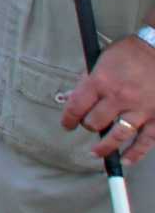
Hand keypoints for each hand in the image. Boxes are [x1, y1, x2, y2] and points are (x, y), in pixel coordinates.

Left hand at [64, 35, 154, 165]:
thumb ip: (89, 79)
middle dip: (88, 125)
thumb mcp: (102, 59)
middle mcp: (118, 97)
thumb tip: (75, 96)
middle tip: (89, 125)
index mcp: (100, 81)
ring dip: (105, 147)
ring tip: (96, 153)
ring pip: (117, 135)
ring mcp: (140, 109)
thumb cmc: (130, 53)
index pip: (76, 106)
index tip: (67, 124)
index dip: (68, 119)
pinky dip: (135, 153)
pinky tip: (125, 160)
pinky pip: (145, 141)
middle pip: (94, 122)